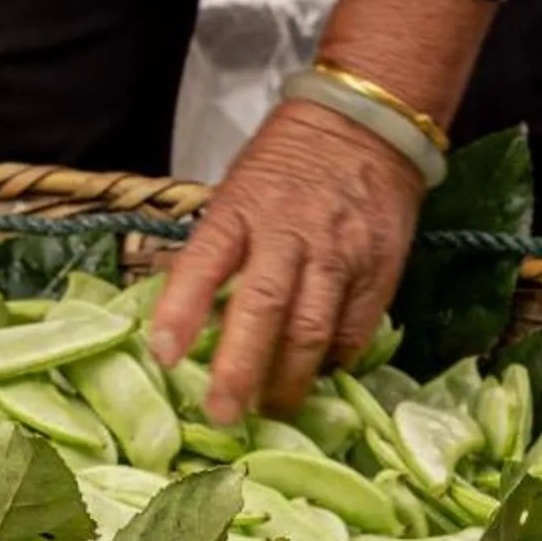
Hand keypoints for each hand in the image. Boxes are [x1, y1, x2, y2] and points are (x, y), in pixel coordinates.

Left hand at [152, 101, 425, 423]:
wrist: (366, 127)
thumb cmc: (286, 165)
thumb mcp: (236, 191)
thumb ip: (217, 249)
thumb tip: (186, 318)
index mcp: (241, 208)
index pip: (204, 261)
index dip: (180, 310)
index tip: (162, 355)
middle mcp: (289, 232)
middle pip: (263, 307)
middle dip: (239, 368)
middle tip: (221, 413)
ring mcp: (338, 253)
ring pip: (312, 328)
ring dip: (288, 380)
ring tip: (270, 411)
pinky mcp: (378, 270)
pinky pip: (354, 329)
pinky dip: (334, 360)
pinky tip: (319, 375)